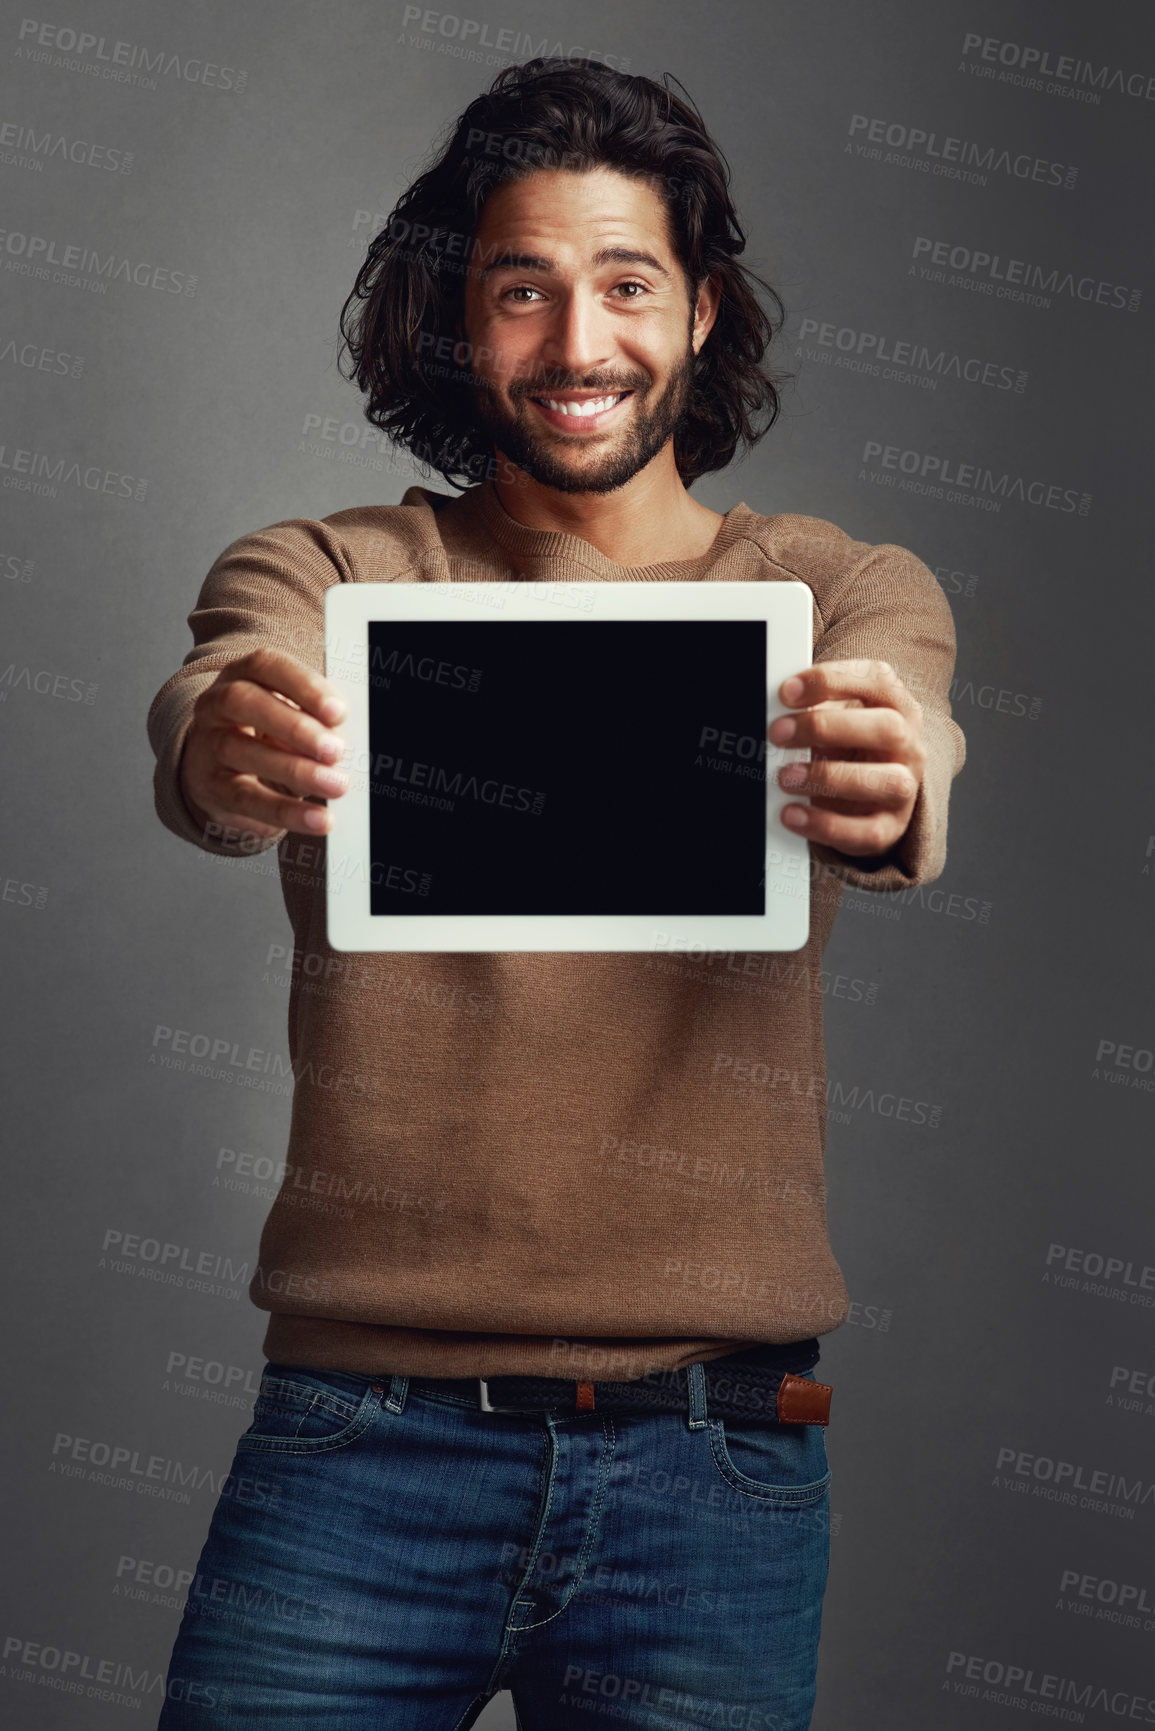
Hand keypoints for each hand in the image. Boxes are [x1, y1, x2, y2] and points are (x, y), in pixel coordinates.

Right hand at [179, 647, 347, 841]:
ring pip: (240, 750)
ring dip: (295, 770)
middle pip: (244, 702)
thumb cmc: (266, 733)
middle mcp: (216, 703)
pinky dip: (286, 811)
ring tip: (335, 785)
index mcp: (242, 674)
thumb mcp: (289, 714)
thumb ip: (316, 718)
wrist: (217, 768)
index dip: (304, 687)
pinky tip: (318, 818)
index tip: (339, 712)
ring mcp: (207, 743)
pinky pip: (245, 798)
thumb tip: (349, 737)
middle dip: (295, 726)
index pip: (266, 666)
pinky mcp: (209, 785)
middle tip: (334, 750)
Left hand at [767, 659, 925, 856]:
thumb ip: (813, 708)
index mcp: (896, 705)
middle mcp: (908, 744)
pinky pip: (867, 832)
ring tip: (785, 777)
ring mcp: (905, 787)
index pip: (878, 680)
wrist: (872, 794)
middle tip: (778, 733)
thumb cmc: (848, 746)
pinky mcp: (890, 827)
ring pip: (887, 782)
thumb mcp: (835, 718)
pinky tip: (793, 815)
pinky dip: (826, 825)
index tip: (787, 691)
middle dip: (826, 728)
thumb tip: (774, 712)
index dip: (831, 682)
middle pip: (887, 728)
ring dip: (829, 778)